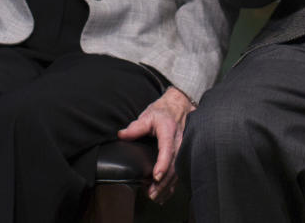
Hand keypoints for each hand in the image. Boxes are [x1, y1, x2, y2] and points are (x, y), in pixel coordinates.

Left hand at [116, 87, 194, 202]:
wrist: (179, 106)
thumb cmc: (162, 112)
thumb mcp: (148, 115)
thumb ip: (135, 127)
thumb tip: (122, 135)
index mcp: (169, 131)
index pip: (167, 149)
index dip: (162, 164)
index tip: (156, 177)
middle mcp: (179, 142)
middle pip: (174, 165)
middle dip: (163, 182)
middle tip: (152, 194)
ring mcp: (183, 149)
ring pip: (178, 171)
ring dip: (167, 186)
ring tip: (155, 197)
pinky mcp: (182, 155)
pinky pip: (179, 172)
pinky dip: (172, 185)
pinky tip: (164, 194)